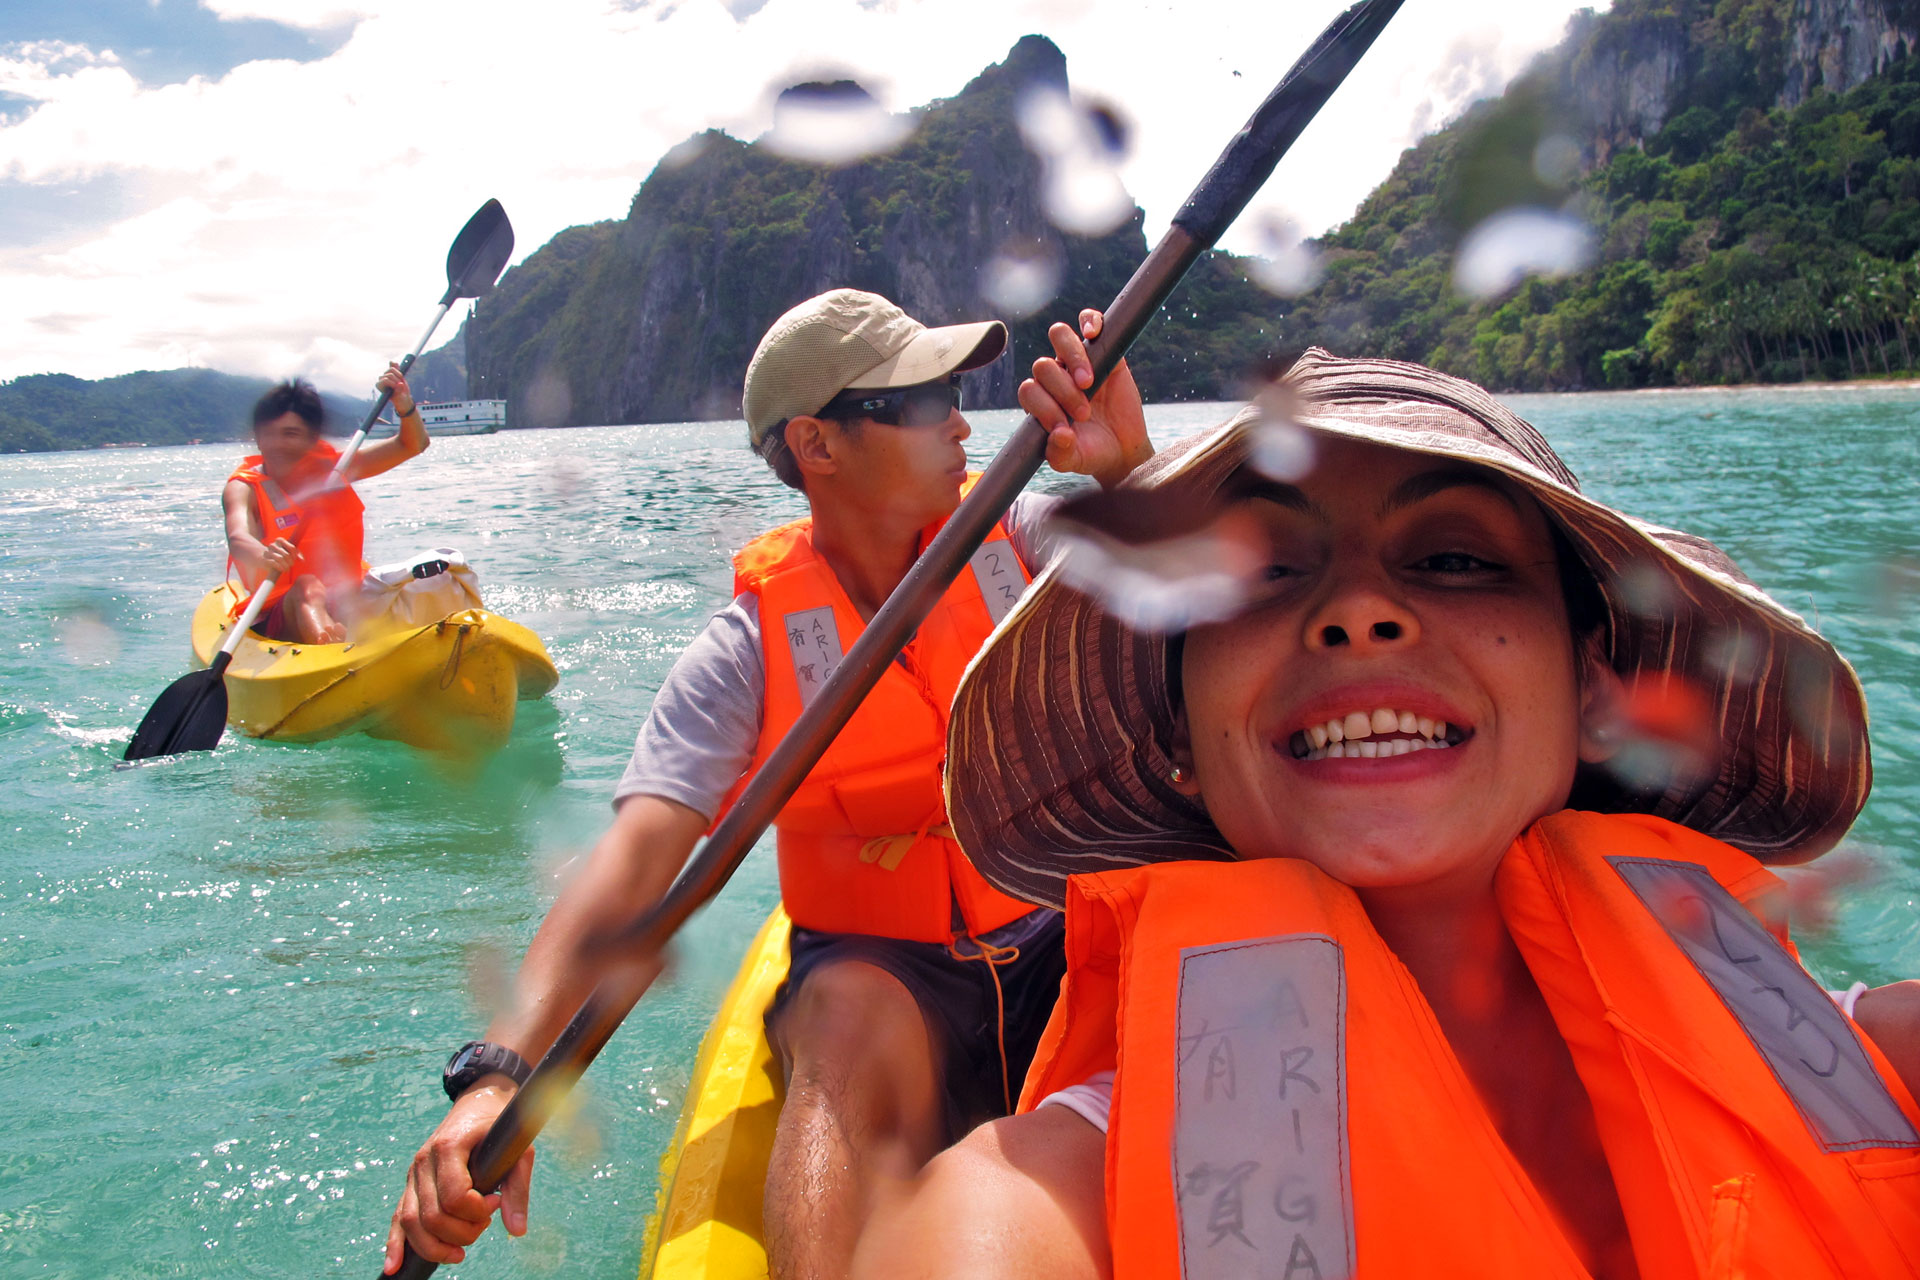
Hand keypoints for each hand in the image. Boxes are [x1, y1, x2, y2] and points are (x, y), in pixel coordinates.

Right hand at [262, 538, 296, 577]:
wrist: (261, 557)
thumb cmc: (278, 554)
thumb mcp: (287, 551)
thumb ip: (296, 554)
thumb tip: (302, 560)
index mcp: (280, 540)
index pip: (292, 548)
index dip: (295, 555)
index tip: (294, 559)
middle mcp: (273, 545)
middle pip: (286, 554)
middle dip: (290, 561)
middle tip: (291, 565)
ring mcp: (268, 552)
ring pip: (280, 559)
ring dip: (286, 566)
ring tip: (287, 569)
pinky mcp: (264, 559)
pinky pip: (274, 563)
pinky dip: (280, 567)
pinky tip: (283, 569)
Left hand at [377, 362, 415, 415]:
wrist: (403, 397)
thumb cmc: (399, 399)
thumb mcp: (399, 397)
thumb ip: (399, 391)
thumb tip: (400, 384)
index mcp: (380, 386)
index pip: (385, 380)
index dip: (392, 383)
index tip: (396, 387)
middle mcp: (381, 379)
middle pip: (389, 374)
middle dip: (396, 380)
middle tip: (400, 386)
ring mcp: (386, 375)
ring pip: (391, 369)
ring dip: (399, 375)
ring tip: (401, 381)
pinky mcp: (393, 372)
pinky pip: (393, 366)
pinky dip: (395, 365)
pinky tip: (396, 364)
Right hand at [385, 1085, 534, 1271]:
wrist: (478, 1103)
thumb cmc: (499, 1127)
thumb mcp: (517, 1150)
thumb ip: (517, 1189)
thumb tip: (516, 1230)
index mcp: (449, 1147)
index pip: (455, 1196)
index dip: (476, 1211)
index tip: (494, 1205)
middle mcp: (424, 1161)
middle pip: (432, 1216)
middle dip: (461, 1232)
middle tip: (485, 1223)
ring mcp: (413, 1175)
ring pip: (411, 1223)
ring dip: (436, 1246)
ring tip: (461, 1251)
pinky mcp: (410, 1186)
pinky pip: (397, 1218)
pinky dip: (395, 1244)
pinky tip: (394, 1267)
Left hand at [1018, 309, 1150, 488]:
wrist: (1123, 449)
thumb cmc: (1092, 453)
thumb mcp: (1074, 460)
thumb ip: (1060, 454)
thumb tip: (1060, 434)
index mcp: (1040, 401)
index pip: (1029, 390)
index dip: (1044, 406)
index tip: (1065, 427)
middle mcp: (1055, 378)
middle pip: (1043, 365)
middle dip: (1062, 391)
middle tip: (1084, 413)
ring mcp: (1078, 361)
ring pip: (1060, 336)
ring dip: (1073, 359)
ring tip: (1088, 382)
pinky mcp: (1105, 350)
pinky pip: (1089, 320)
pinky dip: (1089, 321)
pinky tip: (1093, 334)